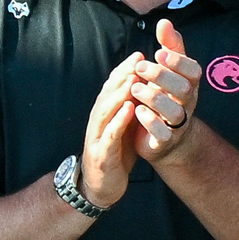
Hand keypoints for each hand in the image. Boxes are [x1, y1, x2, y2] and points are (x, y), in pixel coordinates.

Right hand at [80, 52, 145, 209]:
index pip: (112, 87)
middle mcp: (98, 120)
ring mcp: (97, 136)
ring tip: (133, 79)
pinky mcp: (102, 152)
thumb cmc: (115, 154)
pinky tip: (129, 110)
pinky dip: (119, 120)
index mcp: (104, 113)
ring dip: (119, 93)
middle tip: (138, 60)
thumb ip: (129, 107)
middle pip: (108, 93)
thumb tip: (141, 86)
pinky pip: (110, 133)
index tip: (140, 54)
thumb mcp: (123, 127)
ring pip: (106, 110)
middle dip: (123, 75)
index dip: (124, 69)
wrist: (101, 185)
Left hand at [129, 18, 203, 163]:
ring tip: (135, 87)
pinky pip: (163, 133)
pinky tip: (137, 110)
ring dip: (154, 97)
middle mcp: (187, 103)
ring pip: (174, 111)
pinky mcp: (165, 140)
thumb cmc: (165, 96)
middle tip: (140, 67)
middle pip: (184, 88)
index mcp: (188, 84)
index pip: (193, 70)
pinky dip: (150, 121)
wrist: (165, 138)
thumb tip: (165, 21)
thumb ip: (169, 47)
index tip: (159, 52)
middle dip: (162, 76)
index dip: (178, 61)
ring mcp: (178, 123)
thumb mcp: (168, 70)